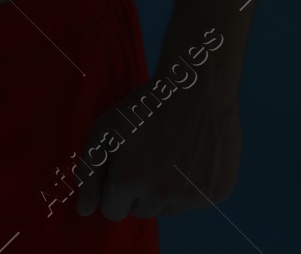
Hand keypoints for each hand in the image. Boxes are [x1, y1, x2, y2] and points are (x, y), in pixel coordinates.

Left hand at [74, 79, 240, 219]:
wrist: (196, 88)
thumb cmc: (145, 106)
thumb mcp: (105, 130)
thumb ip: (89, 173)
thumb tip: (83, 211)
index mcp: (129, 180)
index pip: (112, 211)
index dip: (114, 189)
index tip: (123, 168)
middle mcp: (161, 194)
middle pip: (141, 211)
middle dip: (139, 191)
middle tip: (148, 157)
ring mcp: (192, 196)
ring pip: (169, 210)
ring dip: (166, 192)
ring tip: (170, 156)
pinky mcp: (217, 192)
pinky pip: (195, 202)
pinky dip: (192, 186)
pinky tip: (192, 158)